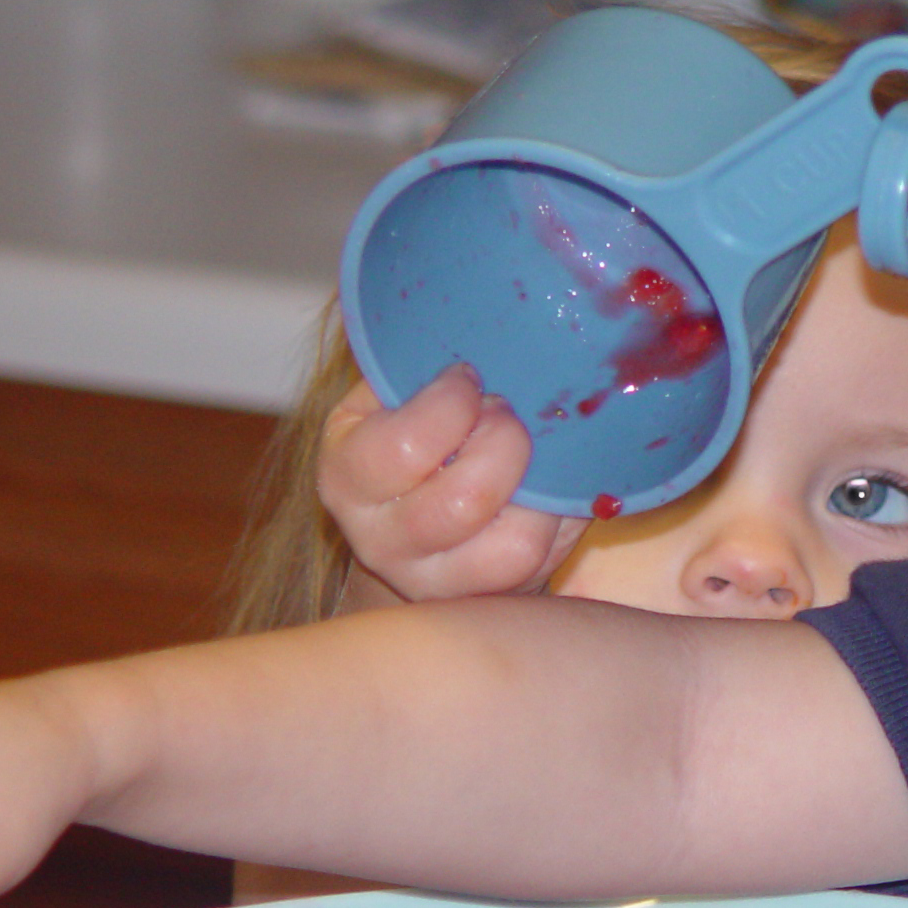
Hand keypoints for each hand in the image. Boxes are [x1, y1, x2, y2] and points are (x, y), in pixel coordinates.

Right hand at [320, 364, 585, 605]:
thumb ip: (412, 365)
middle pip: (461, 504)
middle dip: (503, 443)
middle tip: (506, 414)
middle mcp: (381, 541)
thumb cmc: (411, 436)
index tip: (468, 378)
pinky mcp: (488, 599)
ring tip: (532, 456)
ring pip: (513, 549)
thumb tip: (473, 308)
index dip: (453, 404)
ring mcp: (436, 583)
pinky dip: (560, 517)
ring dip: (539, 489)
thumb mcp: (389, 397)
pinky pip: (543, 563)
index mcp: (347, 476)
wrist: (411, 526)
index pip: (403, 448)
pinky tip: (548, 489)